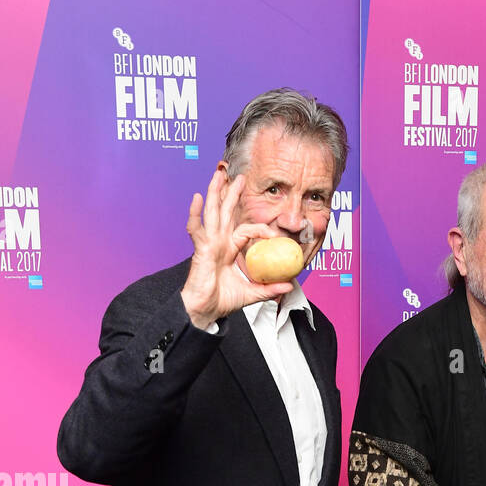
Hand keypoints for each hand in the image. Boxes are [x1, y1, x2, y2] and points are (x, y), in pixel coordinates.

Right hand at [180, 167, 292, 329]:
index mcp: (229, 249)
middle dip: (233, 194)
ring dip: (215, 192)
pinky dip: (195, 213)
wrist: (206, 311)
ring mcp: (209, 243)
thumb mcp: (252, 293)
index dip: (260, 228)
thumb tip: (289, 285)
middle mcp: (219, 242)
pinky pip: (197, 228)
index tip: (275, 235)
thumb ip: (269, 288)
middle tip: (241, 177)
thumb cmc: (223, 300)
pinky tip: (197, 198)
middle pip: (226, 212)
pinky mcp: (201, 249)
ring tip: (219, 174)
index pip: (245, 230)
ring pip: (213, 213)